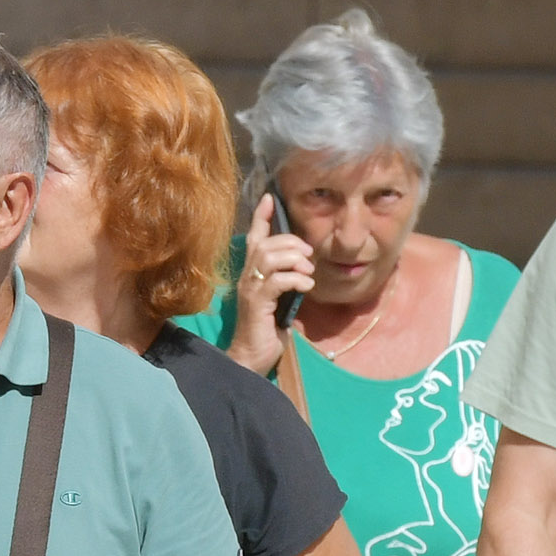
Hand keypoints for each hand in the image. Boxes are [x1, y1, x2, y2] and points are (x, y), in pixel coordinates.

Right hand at [229, 196, 315, 373]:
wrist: (252, 357)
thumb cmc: (266, 329)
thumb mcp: (280, 299)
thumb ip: (287, 281)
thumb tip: (306, 268)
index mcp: (252, 274)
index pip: (253, 238)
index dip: (260, 217)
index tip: (270, 198)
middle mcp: (247, 277)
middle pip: (265, 244)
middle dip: (290, 243)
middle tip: (308, 256)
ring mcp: (250, 290)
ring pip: (269, 258)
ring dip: (294, 260)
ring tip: (308, 272)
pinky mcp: (257, 304)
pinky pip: (277, 281)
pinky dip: (296, 280)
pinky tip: (307, 287)